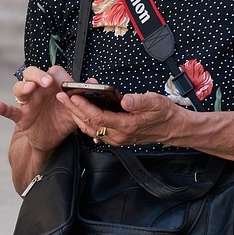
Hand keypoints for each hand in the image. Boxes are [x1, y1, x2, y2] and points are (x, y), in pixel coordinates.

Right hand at [0, 65, 76, 151]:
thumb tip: (94, 82)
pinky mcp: (21, 117)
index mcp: (53, 86)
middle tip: (47, 82)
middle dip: (38, 75)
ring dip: (24, 86)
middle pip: (32, 73)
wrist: (54, 141)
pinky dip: (3, 108)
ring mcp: (28, 102)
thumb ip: (84, 96)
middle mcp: (39, 90)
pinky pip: (10, 110)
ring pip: (20, 88)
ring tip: (30, 90)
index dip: (59, 76)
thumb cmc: (64, 120)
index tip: (66, 84)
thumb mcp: (76, 109)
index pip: (53, 72)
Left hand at [58, 88, 189, 147]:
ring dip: (76, 115)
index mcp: (126, 126)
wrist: (173, 128)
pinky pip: (95, 130)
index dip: (84, 107)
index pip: (98, 117)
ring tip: (66, 102)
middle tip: (61, 96)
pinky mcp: (116, 137)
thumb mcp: (155, 102)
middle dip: (73, 110)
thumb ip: (139, 101)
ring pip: (90, 129)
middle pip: (89, 123)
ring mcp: (116, 138)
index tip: (73, 96)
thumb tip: (125, 100)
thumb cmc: (164, 114)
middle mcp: (118, 135)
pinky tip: (79, 111)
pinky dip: (85, 120)